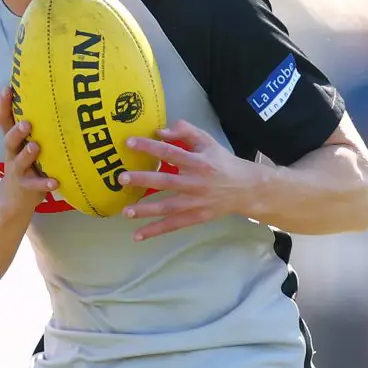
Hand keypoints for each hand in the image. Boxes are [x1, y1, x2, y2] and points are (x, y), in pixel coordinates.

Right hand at [0, 89, 57, 218]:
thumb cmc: (28, 166)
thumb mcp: (27, 146)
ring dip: (27, 154)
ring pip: (19, 162)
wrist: (15, 201)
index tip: (7, 88)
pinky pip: (36, 186)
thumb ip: (39, 129)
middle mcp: (13, 154)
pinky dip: (45, 184)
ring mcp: (19, 172)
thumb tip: (58, 99)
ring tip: (35, 146)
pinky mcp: (27, 189)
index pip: (4, 120)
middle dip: (16, 131)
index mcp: (14, 141)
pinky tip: (55, 182)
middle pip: (9, 140)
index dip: (3, 105)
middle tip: (26, 123)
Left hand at [120, 120, 266, 239]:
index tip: (129, 143)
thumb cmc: (222, 162)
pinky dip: (155, 231)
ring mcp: (196, 202)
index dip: (150, 147)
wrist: (246, 189)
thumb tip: (160, 132)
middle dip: (143, 180)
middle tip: (121, 178)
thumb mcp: (208, 142)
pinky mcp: (196, 217)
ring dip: (146, 210)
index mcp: (198, 162)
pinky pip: (173, 225)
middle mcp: (196, 183)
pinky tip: (137, 235)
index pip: (171, 152)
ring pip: (168, 207)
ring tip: (125, 211)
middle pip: (166, 181)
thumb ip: (186, 132)